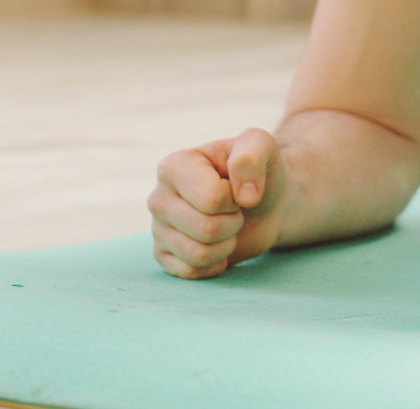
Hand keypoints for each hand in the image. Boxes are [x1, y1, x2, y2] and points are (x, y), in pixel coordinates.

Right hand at [148, 127, 286, 278]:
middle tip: (234, 210)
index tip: (235, 188)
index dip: (235, 198)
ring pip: (199, 254)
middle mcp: (158, 197)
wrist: (261, 204)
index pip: (212, 199)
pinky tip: (217, 245)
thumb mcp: (262, 146)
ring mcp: (157, 228)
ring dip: (226, 244)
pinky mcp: (163, 255)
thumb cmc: (257, 173)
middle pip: (207, 229)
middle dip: (233, 223)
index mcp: (173, 166)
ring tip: (226, 226)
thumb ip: (253, 155)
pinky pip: (191, 272)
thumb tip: (246, 196)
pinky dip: (215, 263)